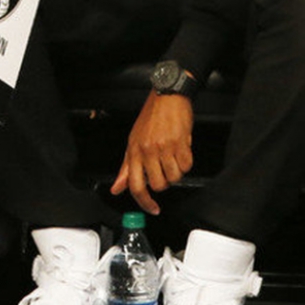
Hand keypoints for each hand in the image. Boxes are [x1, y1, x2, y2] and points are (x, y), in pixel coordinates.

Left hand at [110, 92, 193, 214]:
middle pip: (158, 185)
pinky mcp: (181, 143)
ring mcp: (165, 147)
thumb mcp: (133, 141)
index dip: (144, 202)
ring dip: (176, 171)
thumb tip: (117, 188)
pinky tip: (181, 150)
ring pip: (174, 177)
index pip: (135, 185)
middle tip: (165, 169)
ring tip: (173, 157)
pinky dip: (187, 162)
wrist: (168, 95)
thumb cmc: (151, 117)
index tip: (152, 208)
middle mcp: (148, 151)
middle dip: (165, 182)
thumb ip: (126, 168)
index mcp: (134, 151)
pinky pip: (187, 165)